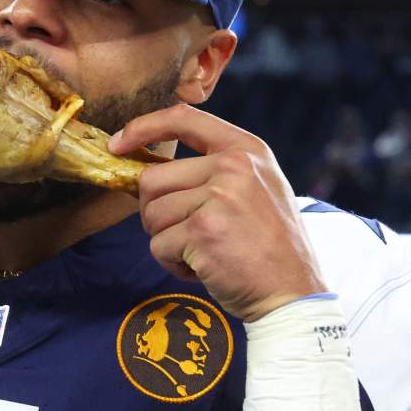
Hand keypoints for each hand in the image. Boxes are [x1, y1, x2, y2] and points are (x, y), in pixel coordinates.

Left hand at [108, 104, 325, 321]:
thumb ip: (212, 169)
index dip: (142, 127)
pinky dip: (173, 264)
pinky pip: (158, 246)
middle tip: (186, 234)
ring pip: (152, 215)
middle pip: (152, 178)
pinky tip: (204, 268)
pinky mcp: (203, 231)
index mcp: (246, 149)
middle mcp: (234, 167)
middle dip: (156, 212)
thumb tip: (144, 169)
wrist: (293, 293)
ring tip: (202, 251)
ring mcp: (219, 198)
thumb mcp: (255, 188)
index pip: (182, 118)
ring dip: (167, 241)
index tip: (116, 144)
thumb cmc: (267, 245)